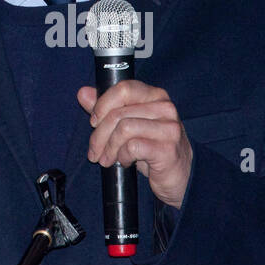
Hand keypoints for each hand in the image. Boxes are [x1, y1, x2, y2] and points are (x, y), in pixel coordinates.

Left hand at [77, 80, 193, 209]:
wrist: (181, 175)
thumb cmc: (154, 149)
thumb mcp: (129, 126)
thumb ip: (107, 109)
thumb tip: (83, 93)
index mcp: (155, 96)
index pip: (123, 88)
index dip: (102, 105)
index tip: (94, 122)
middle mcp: (165, 107)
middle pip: (118, 113)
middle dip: (99, 135)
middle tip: (95, 152)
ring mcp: (169, 128)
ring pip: (123, 129)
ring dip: (109, 148)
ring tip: (108, 159)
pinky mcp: (167, 149)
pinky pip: (132, 147)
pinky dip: (123, 156)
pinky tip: (126, 162)